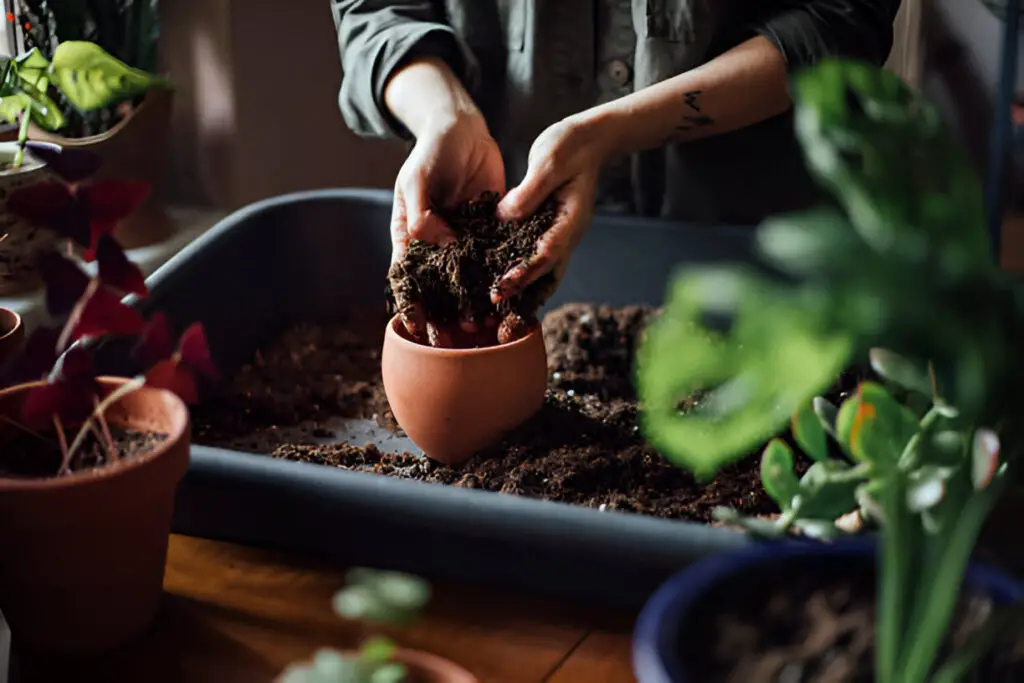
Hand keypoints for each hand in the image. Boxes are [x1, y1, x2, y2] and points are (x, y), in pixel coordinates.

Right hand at [389, 111, 505, 344]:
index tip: (416, 327)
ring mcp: (463, 239)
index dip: (409, 304)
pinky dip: (497, 280)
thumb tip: (438, 245)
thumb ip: (421, 213)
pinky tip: (508, 300)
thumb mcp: (418, 179)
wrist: (464, 129)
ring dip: (471, 305)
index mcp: (409, 234)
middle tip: (454, 340)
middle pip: (436, 288)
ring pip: (466, 280)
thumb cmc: (432, 151)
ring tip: (481, 329)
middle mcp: (435, 242)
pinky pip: (493, 259)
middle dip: (443, 316)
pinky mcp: (489, 231)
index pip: (406, 277)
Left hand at [493, 116, 610, 302]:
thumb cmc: (571, 146)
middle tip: (497, 310)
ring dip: (524, 291)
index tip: (503, 286)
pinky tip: (500, 282)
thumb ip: (528, 192)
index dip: (525, 272)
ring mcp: (559, 233)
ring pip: (544, 272)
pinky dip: (522, 273)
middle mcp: (567, 233)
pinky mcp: (548, 228)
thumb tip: (504, 217)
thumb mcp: (548, 162)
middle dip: (523, 294)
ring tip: (499, 309)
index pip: (547, 253)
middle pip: (547, 274)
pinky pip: (536, 257)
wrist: (589, 139)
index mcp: (571, 220)